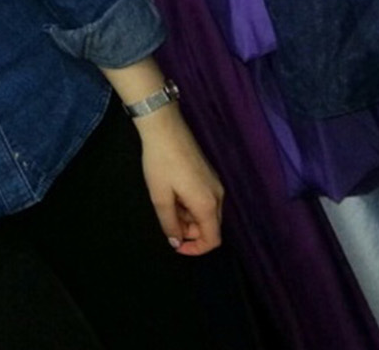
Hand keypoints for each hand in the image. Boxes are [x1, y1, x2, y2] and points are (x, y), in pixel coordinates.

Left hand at [135, 108, 223, 255]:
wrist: (165, 128)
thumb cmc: (161, 163)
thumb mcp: (160, 197)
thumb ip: (169, 223)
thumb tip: (176, 242)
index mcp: (208, 205)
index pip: (213, 240)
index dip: (196, 249)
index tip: (176, 245)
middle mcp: (218, 196)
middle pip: (210, 227)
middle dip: (189, 231)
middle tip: (166, 219)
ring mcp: (216, 184)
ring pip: (206, 213)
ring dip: (187, 216)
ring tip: (166, 201)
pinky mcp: (210, 175)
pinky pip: (204, 199)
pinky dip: (189, 204)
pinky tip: (173, 191)